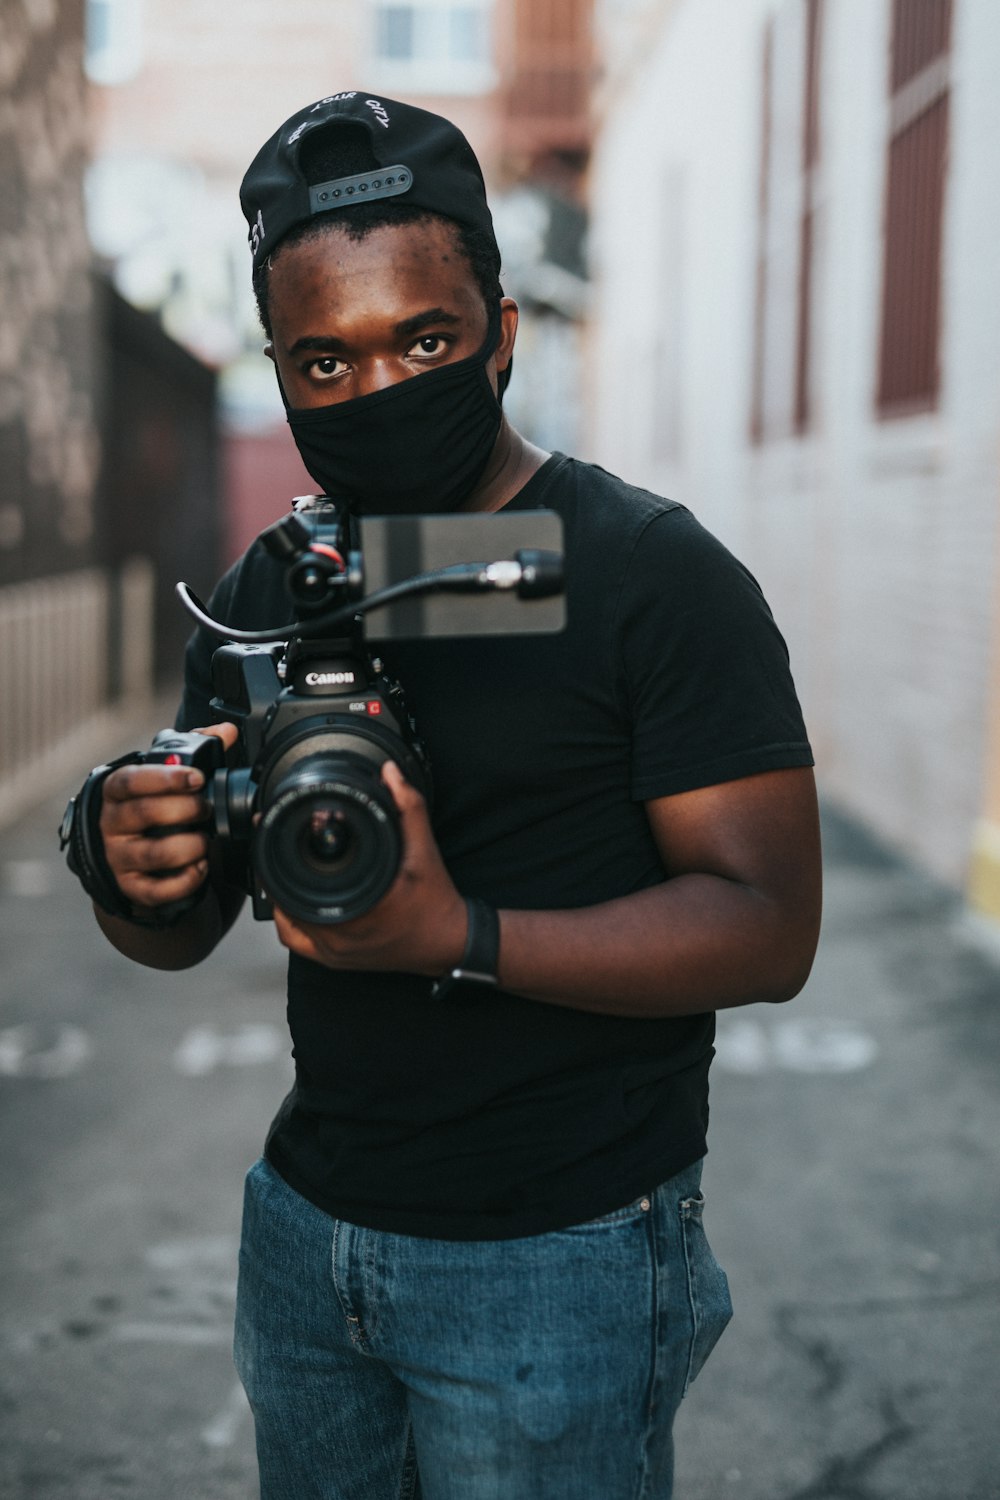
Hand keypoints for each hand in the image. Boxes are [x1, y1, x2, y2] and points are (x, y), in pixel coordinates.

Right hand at [99, 723, 239, 912]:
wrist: (135, 855)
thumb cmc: (155, 807)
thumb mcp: (168, 775)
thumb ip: (195, 748)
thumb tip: (227, 730)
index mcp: (117, 791)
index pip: (131, 780)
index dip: (165, 778)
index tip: (197, 777)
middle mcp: (112, 823)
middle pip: (145, 813)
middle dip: (185, 810)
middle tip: (206, 808)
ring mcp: (118, 857)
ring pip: (153, 853)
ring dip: (189, 846)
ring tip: (206, 841)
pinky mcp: (130, 886)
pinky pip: (156, 889)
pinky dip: (184, 881)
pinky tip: (201, 867)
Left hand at [272, 761, 466, 976]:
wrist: (448, 941)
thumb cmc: (436, 901)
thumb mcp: (424, 850)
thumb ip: (408, 807)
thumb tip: (390, 774)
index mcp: (357, 907)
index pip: (298, 878)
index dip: (279, 851)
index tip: (273, 832)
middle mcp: (341, 935)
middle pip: (285, 900)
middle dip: (278, 870)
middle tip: (276, 846)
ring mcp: (335, 952)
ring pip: (286, 923)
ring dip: (281, 897)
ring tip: (283, 870)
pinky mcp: (336, 962)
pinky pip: (297, 943)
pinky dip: (291, 922)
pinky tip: (294, 903)